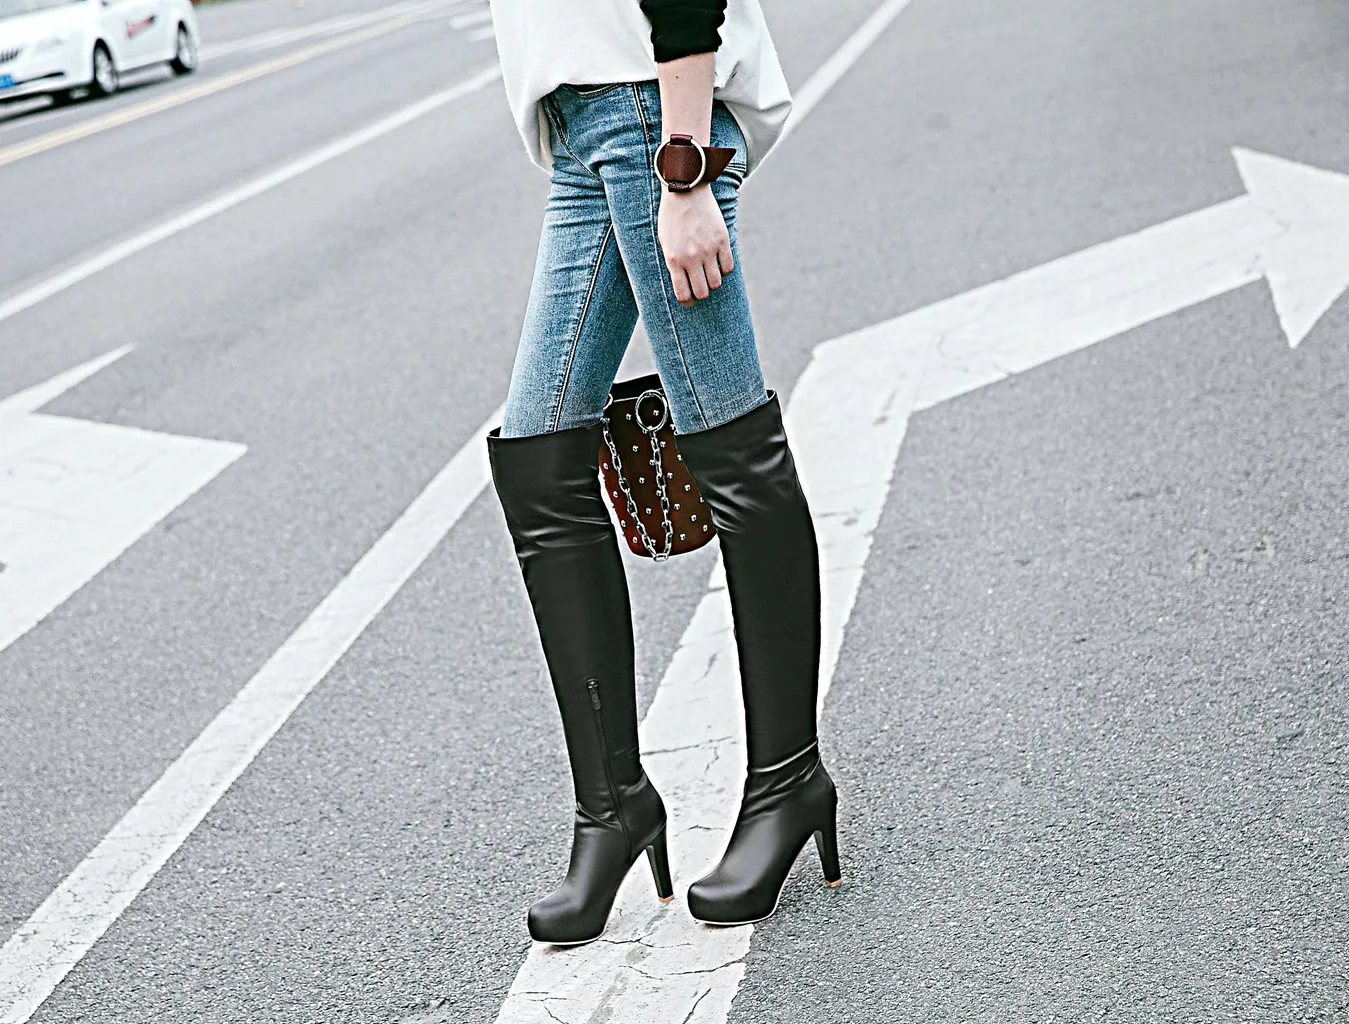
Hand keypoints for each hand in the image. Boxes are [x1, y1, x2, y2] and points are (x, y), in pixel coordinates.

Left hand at [658, 185, 733, 308]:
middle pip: (703, 292)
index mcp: (674, 260)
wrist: (685, 190)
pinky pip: (728, 267)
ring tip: (709, 272)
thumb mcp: (665, 242)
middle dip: (701, 293)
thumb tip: (685, 284)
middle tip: (700, 286)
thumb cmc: (671, 217)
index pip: (684, 294)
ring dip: (713, 281)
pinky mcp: (722, 240)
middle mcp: (692, 258)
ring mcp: (708, 249)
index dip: (687, 301)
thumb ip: (674, 263)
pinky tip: (718, 262)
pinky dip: (724, 269)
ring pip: (717, 283)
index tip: (689, 300)